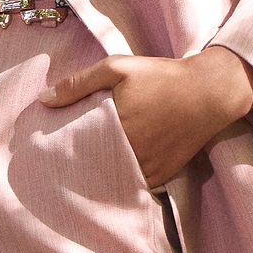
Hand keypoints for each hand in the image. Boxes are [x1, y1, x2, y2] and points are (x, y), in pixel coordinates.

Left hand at [39, 45, 252, 187]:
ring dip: (99, 175)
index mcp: (116, 129)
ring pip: (113, 179)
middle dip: (78, 165)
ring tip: (83, 169)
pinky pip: (134, 184)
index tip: (48, 151)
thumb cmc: (162, 76)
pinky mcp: (162, 175)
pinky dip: (122, 180)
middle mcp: (131, 154)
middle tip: (59, 164)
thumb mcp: (118, 68)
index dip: (62, 150)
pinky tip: (111, 173)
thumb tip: (42, 99)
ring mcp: (148, 168)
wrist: (210, 91)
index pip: (77, 148)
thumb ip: (79, 83)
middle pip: (93, 167)